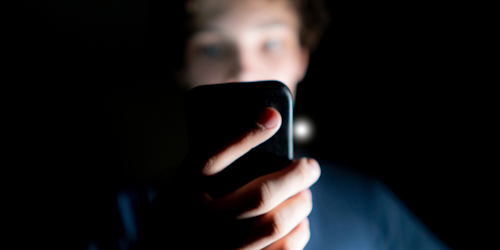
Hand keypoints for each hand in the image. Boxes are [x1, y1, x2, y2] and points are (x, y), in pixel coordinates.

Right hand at [141, 107, 320, 249]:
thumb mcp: (179, 187)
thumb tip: (260, 129)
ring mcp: (220, 249)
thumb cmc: (180, 215)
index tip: (273, 116)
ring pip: (274, 224)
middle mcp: (198, 224)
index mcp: (179, 195)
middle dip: (295, 176)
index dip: (245, 135)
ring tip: (305, 194)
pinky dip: (297, 234)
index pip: (210, 158)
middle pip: (259, 195)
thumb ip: (206, 164)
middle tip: (310, 166)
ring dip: (299, 204)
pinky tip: (300, 223)